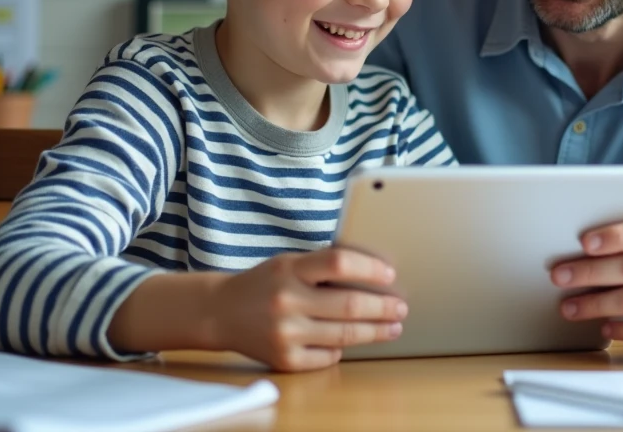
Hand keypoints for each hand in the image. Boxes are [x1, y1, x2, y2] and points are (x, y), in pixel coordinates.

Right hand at [210, 246, 406, 370]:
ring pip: (345, 334)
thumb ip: (323, 266)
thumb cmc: (265, 283)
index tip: (391, 274)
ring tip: (392, 327)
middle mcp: (287, 301)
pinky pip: (327, 356)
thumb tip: (374, 275)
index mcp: (290, 269)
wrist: (220, 312)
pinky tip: (351, 341)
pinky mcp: (284, 359)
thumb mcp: (289, 263)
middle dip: (384, 307)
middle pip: (350, 304)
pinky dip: (341, 348)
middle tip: (401, 308)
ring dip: (375, 331)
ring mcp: (285, 333)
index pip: (340, 262)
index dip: (371, 268)